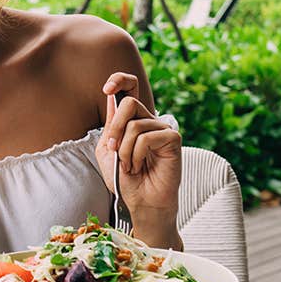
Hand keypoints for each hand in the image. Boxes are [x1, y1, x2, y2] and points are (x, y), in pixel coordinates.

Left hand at [96, 72, 183, 248]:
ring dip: (124, 150)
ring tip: (129, 166)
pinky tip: (139, 167)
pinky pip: (146, 137)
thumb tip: (112, 97)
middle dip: (115, 128)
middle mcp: (149, 120)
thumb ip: (110, 126)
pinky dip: (136, 155)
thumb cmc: (125, 179)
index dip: (120, 80)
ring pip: (134, 125)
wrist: (140, 201)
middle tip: (113, 149)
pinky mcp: (173, 138)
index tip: (107, 88)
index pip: (131, 88)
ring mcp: (162, 128)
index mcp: (133, 120)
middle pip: (129, 103)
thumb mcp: (107, 150)